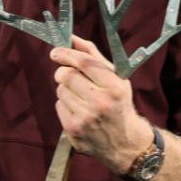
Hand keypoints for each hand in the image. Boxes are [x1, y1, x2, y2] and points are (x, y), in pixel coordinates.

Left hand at [51, 35, 152, 174]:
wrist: (125, 143)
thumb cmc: (118, 103)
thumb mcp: (115, 78)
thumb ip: (92, 56)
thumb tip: (71, 38)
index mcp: (115, 87)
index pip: (84, 63)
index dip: (66, 54)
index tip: (56, 52)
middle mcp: (101, 103)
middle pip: (66, 75)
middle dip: (63, 72)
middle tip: (68, 75)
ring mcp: (86, 117)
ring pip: (60, 90)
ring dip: (65, 89)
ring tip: (80, 96)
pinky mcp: (74, 129)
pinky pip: (59, 105)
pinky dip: (65, 104)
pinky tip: (78, 110)